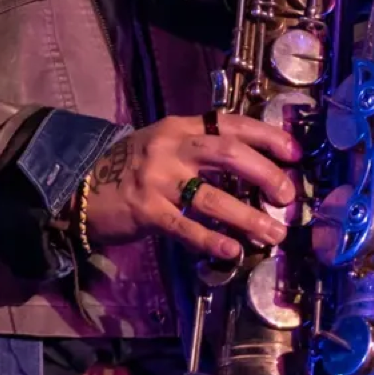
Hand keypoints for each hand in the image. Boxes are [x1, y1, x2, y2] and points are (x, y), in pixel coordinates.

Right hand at [81, 114, 300, 262]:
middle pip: (227, 153)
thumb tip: (257, 169)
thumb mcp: (165, 145)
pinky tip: (232, 251)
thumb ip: (202, 150)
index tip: (294, 153)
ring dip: (248, 217)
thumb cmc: (132, 168)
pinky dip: (211, 239)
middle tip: (287, 196)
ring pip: (212, 195)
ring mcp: (156, 178)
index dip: (267, 136)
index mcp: (179, 126)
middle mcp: (170, 147)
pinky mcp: (145, 211)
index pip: (231, 123)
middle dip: (265, 173)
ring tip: (273, 234)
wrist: (79, 187)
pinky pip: (185, 227)